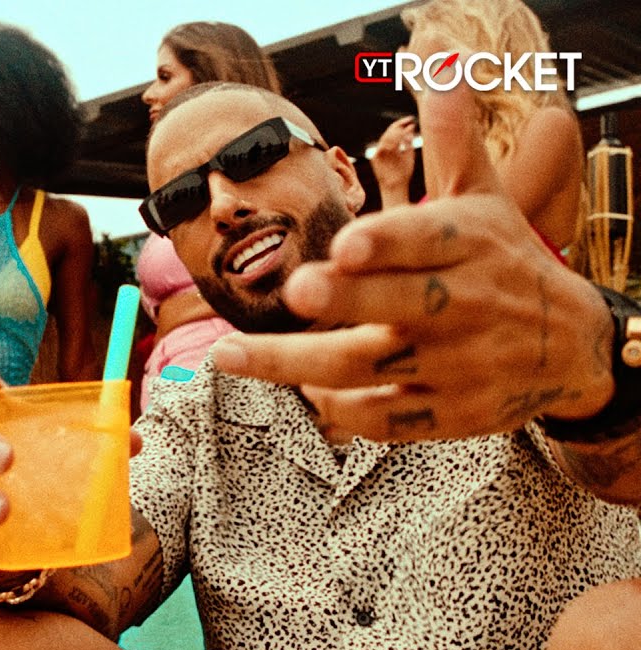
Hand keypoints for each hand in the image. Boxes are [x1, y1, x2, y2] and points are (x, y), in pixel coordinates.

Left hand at [210, 77, 613, 441]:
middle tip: (296, 288)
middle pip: (401, 305)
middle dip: (348, 298)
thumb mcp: (487, 201)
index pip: (428, 241)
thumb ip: (452, 147)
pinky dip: (340, 408)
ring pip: (372, 367)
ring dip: (299, 365)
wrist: (572, 348)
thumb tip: (440, 76)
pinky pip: (387, 419)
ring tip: (231, 354)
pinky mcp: (450, 415)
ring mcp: (457, 364)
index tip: (345, 243)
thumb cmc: (506, 263)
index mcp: (471, 245)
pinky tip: (300, 389)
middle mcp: (465, 305)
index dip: (388, 243)